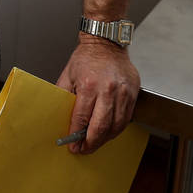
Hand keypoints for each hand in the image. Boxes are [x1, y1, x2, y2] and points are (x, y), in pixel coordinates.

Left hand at [55, 37, 139, 153]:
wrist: (106, 42)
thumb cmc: (86, 57)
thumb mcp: (68, 75)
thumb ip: (64, 96)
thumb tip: (59, 117)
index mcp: (89, 85)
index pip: (82, 118)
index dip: (76, 135)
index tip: (73, 145)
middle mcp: (108, 90)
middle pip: (100, 126)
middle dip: (91, 143)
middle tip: (84, 150)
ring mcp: (123, 92)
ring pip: (116, 126)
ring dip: (105, 139)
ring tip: (95, 143)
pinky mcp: (133, 93)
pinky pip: (126, 118)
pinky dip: (117, 129)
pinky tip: (108, 132)